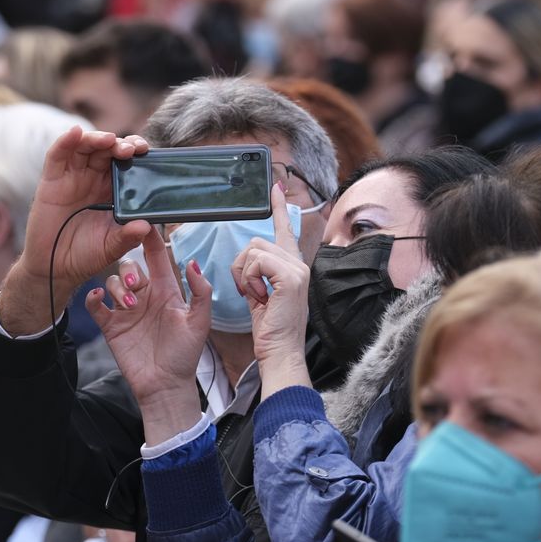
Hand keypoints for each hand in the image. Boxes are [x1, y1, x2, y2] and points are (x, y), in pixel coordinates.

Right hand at [0, 128, 152, 333]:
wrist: (56, 268)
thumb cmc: (86, 255)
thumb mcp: (111, 247)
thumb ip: (127, 237)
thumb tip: (145, 226)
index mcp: (111, 189)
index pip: (124, 162)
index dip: (134, 151)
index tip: (146, 151)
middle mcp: (93, 178)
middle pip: (106, 149)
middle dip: (120, 144)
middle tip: (131, 148)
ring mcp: (72, 177)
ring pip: (84, 147)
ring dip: (96, 138)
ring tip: (108, 139)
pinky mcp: (51, 180)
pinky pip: (57, 155)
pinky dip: (65, 141)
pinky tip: (75, 133)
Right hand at [84, 227, 211, 445]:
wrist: (165, 385)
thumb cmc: (184, 355)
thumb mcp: (199, 322)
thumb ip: (200, 292)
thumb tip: (192, 262)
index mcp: (166, 291)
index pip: (156, 258)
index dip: (149, 240)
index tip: (143, 224)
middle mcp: (144, 296)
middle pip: (129, 266)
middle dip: (129, 269)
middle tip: (135, 286)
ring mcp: (126, 310)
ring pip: (112, 282)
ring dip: (117, 286)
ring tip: (128, 305)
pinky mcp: (111, 325)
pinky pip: (96, 305)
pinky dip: (93, 297)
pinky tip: (99, 298)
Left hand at [231, 184, 311, 393]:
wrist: (280, 353)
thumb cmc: (271, 332)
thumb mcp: (261, 297)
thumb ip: (256, 276)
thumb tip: (247, 261)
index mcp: (292, 267)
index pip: (285, 230)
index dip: (279, 207)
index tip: (275, 188)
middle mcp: (299, 264)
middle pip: (257, 241)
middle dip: (242, 265)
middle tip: (248, 291)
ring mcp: (297, 269)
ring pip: (254, 249)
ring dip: (244, 274)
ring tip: (255, 296)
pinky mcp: (291, 277)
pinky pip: (256, 262)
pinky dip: (249, 280)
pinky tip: (259, 297)